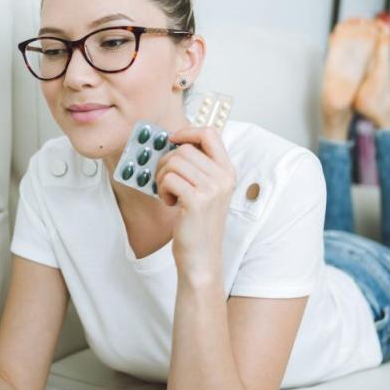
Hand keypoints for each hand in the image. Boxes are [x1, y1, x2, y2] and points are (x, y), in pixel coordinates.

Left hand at [154, 126, 236, 281]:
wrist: (201, 258)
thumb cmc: (198, 224)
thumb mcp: (206, 191)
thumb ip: (198, 167)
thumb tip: (174, 142)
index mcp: (227, 171)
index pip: (210, 133)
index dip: (187, 131)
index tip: (173, 140)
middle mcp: (223, 177)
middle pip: (184, 149)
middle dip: (167, 163)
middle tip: (167, 182)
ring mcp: (212, 189)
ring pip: (173, 162)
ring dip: (163, 177)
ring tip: (169, 194)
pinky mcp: (196, 201)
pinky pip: (168, 179)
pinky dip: (162, 190)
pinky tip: (170, 203)